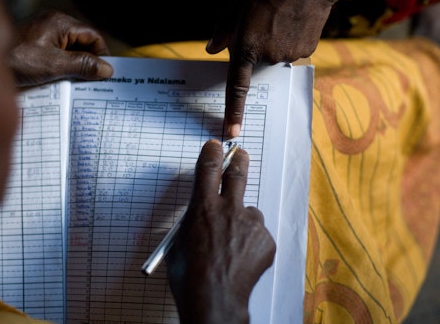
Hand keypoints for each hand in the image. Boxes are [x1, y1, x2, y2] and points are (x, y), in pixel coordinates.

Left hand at [7, 10, 113, 87]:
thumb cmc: (14, 60)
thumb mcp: (54, 65)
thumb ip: (82, 66)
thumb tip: (106, 69)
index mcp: (59, 22)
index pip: (92, 36)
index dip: (101, 54)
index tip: (105, 74)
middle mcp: (52, 26)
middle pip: (81, 44)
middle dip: (88, 64)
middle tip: (94, 83)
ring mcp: (42, 36)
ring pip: (70, 52)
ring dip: (75, 69)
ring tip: (79, 87)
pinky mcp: (35, 48)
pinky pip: (57, 58)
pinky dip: (62, 70)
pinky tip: (62, 84)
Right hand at [167, 139, 275, 323]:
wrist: (214, 299)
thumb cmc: (190, 275)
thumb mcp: (180, 243)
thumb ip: (193, 224)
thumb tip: (200, 221)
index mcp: (202, 208)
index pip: (208, 169)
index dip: (212, 154)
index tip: (215, 146)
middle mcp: (228, 210)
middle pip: (237, 175)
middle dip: (239, 161)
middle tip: (241, 154)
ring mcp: (250, 224)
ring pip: (249, 213)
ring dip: (243, 221)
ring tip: (233, 245)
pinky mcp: (265, 239)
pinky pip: (258, 235)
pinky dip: (251, 243)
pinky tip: (241, 258)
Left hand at [206, 0, 373, 136]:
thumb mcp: (235, 4)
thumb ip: (222, 31)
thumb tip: (212, 49)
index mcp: (247, 48)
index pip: (236, 88)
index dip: (233, 112)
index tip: (232, 131)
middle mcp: (268, 57)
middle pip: (255, 64)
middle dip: (253, 50)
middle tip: (260, 24)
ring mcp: (288, 56)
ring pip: (274, 57)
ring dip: (272, 43)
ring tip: (278, 18)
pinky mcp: (305, 51)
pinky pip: (291, 51)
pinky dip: (289, 40)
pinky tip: (292, 21)